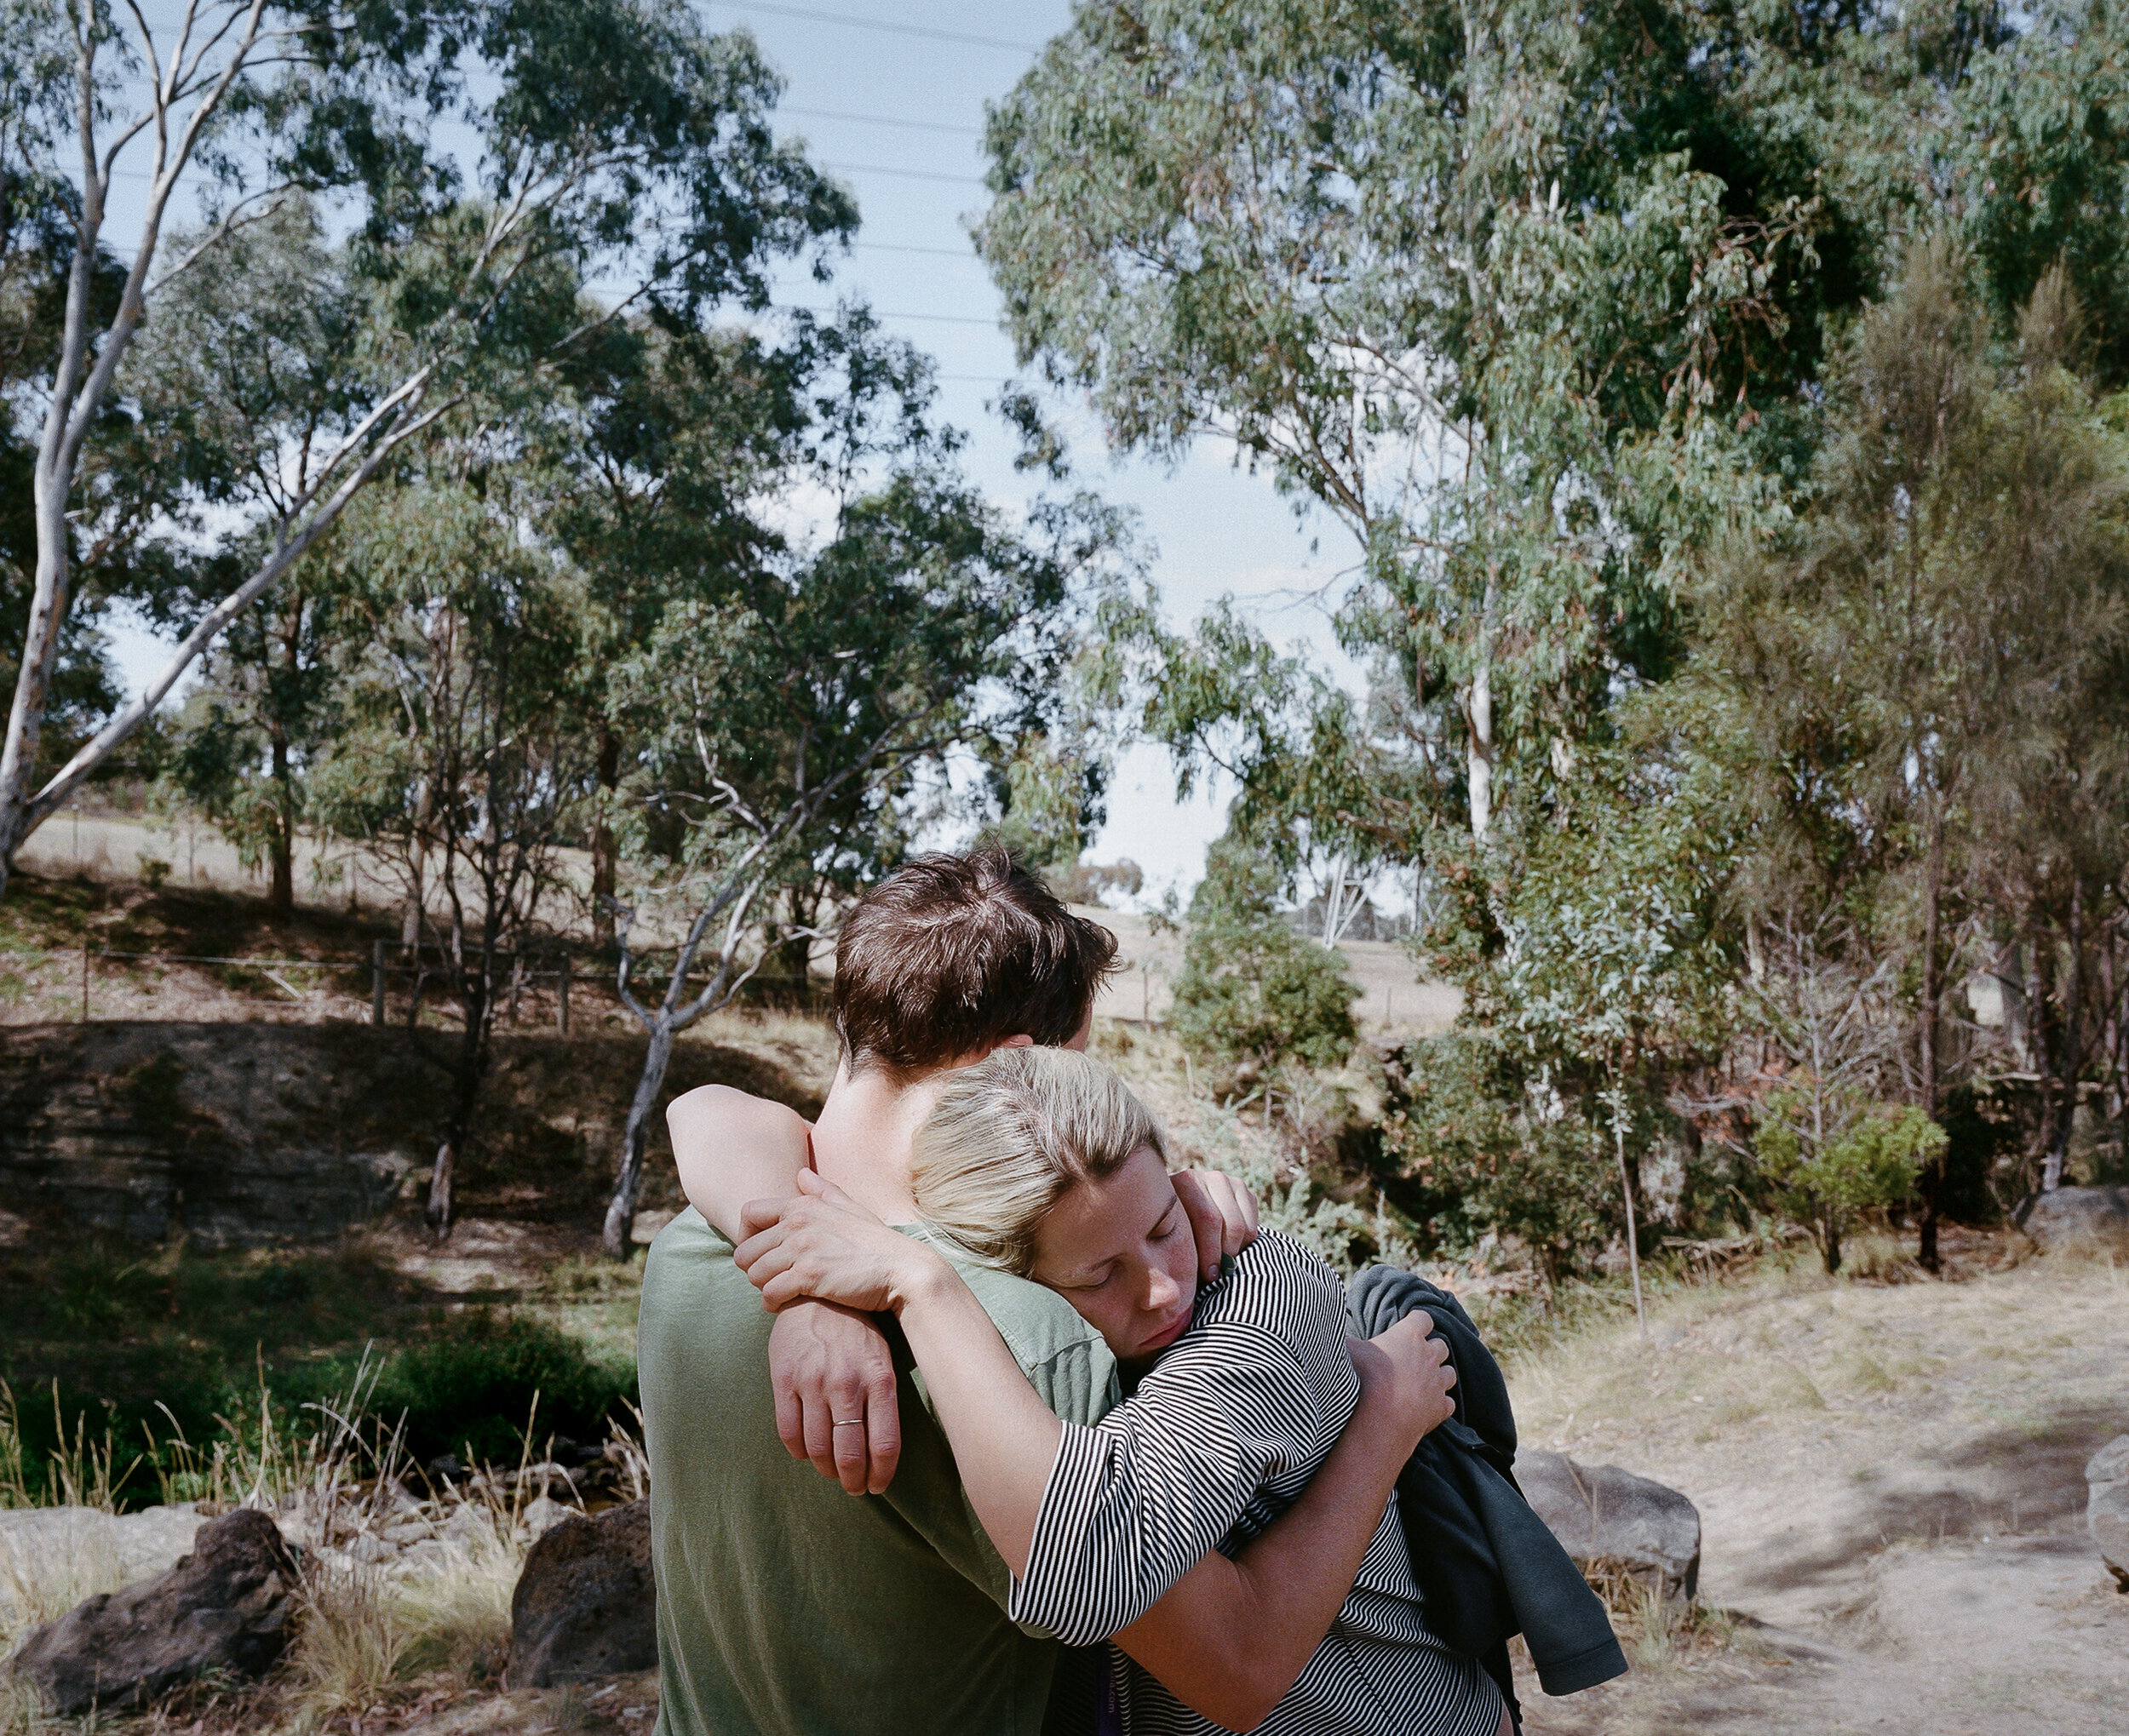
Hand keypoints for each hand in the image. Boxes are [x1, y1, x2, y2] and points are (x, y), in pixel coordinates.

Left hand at [734, 1169, 942, 1313]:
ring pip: (754, 1274)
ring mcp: (803, 1248)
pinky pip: (770, 1293)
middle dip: (755, 1268)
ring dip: (764, 1287)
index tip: (760, 1253)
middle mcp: (798, 1222)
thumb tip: (801, 1173)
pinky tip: (785, 1304)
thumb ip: (823, 1191)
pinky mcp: (809, 1275)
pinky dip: (773, 1303)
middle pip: (746, 1251)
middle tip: (773, 1278)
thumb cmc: (876, 1242)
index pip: (749, 1212)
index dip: (747, 1236)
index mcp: (803, 1205)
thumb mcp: (851, 1208)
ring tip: (781, 1291)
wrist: (902, 1269)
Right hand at [766, 1300, 901, 1495]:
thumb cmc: (856, 1331)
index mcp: (879, 1379)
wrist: (817, 1293)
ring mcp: (813, 1382)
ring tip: (831, 1472)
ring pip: (818, 1449)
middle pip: (850, 1454)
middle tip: (853, 1487)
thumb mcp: (881, 1358)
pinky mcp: (784, 1379)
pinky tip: (806, 1453)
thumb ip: (883, 1400)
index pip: (884, 1444)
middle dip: (852, 1480)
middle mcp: (847, 1384)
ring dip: (826, 1469)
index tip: (877, 1485)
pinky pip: (789, 1432)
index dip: (881, 1475)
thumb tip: (882, 1449)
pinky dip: (799, 1452)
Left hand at [1171, 1167, 1259, 1283]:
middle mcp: (1209, 1177)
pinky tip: (1227, 1251)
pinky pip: (1253, 1226)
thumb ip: (1176, 1249)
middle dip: (1225, 1255)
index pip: (1208, 1218)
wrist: (1179, 1213)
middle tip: (1218, 1276)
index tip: (1209, 1276)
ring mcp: (1229, 1183)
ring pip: (1243, 1227)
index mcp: (1185, 1182)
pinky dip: (1244, 1244)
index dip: (1211, 1250)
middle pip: (1230, 1223)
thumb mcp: (1167, 1238)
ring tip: (1220, 1265)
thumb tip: (1189, 1280)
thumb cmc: (1167, 1233)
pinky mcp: (1243, 1191)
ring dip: (1235, 1251)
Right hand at [1347, 1313, 1455, 1449]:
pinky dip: (1440, 1403)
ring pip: (1449, 1373)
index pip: (1423, 1318)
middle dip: (1430, 1349)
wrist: (1380, 1420)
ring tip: (1422, 1381)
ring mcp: (1438, 1383)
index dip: (1417, 1322)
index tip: (1407, 1329)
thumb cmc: (1362, 1379)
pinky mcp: (1441, 1408)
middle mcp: (1430, 1356)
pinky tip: (1426, 1406)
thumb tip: (1328, 1331)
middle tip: (1412, 1358)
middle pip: (1441, 1345)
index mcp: (1410, 1335)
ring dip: (1439, 1375)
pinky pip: (1448, 1402)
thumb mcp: (1347, 1351)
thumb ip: (1345, 1340)